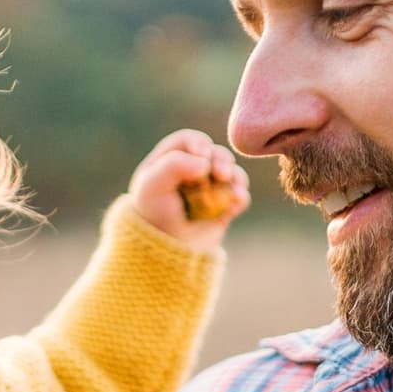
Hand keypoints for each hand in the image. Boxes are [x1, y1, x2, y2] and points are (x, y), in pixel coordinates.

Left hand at [128, 130, 249, 250]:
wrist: (164, 250)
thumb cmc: (153, 215)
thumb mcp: (152, 186)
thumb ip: (174, 165)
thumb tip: (205, 162)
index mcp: (170, 160)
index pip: (189, 141)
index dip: (199, 143)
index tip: (203, 155)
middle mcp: (191, 171)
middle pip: (214, 154)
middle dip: (221, 160)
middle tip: (221, 173)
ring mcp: (209, 188)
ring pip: (231, 172)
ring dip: (235, 176)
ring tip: (232, 187)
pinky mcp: (223, 207)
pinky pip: (239, 196)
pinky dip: (240, 196)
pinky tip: (236, 202)